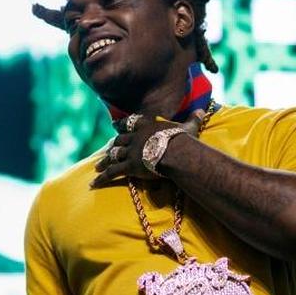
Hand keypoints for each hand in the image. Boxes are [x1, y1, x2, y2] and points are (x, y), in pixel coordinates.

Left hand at [91, 109, 205, 187]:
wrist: (177, 153)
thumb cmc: (184, 141)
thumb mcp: (189, 127)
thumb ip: (193, 119)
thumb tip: (202, 111)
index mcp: (147, 125)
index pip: (131, 123)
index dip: (122, 124)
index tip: (115, 125)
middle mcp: (135, 136)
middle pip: (119, 141)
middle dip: (111, 145)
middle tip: (105, 149)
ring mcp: (131, 151)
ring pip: (113, 156)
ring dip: (104, 162)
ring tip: (97, 167)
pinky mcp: (129, 166)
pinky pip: (112, 172)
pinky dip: (102, 178)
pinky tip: (93, 183)